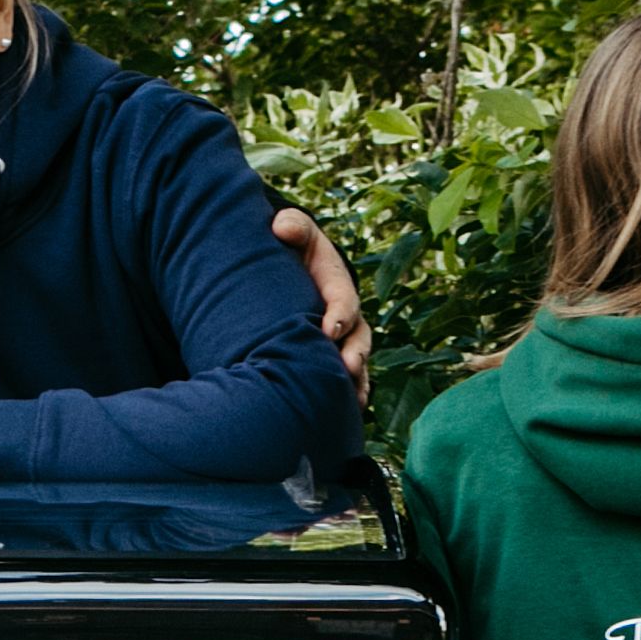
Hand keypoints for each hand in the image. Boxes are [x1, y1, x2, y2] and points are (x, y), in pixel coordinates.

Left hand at [278, 206, 374, 397]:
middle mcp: (346, 315)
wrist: (290, 266)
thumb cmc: (292, 248)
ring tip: (353, 400)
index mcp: (337, 286)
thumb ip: (293, 226)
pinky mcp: (332, 354)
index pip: (344, 301)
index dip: (340, 315)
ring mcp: (342, 338)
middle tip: (347, 368)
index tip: (329, 329)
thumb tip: (281, 227)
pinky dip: (348, 393)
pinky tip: (346, 413)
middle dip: (355, 354)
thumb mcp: (295, 230)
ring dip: (356, 380)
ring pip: (356, 362)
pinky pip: (346, 377)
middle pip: (359, 338)